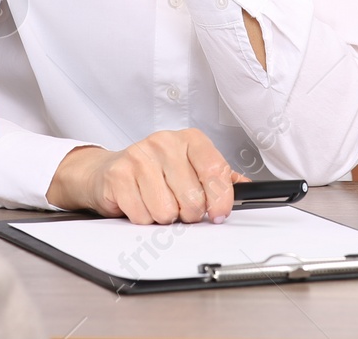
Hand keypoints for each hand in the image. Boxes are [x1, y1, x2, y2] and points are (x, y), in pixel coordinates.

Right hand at [45, 128, 247, 223]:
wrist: (108, 170)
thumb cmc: (155, 171)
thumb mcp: (191, 168)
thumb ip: (221, 178)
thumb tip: (248, 189)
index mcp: (190, 139)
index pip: (215, 171)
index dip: (221, 200)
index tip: (218, 214)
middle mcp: (165, 142)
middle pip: (192, 198)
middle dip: (189, 214)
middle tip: (180, 207)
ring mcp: (140, 156)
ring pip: (167, 211)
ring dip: (164, 217)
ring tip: (157, 202)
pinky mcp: (119, 175)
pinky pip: (143, 216)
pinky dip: (143, 218)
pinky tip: (140, 203)